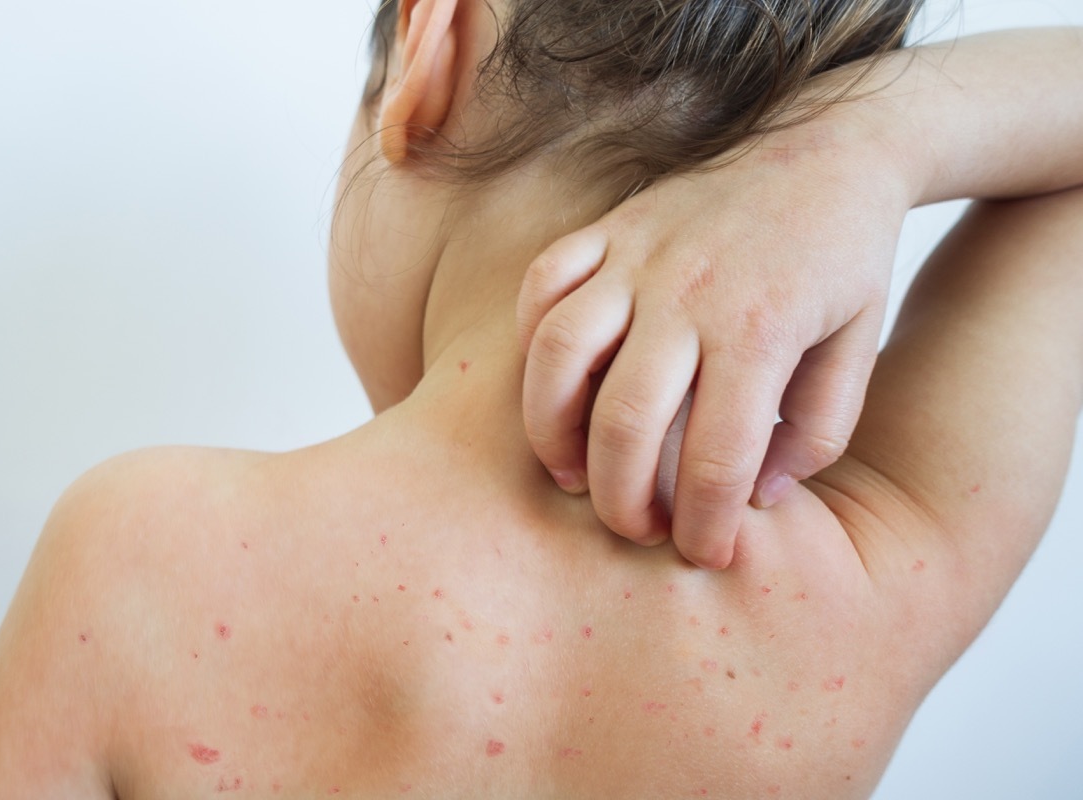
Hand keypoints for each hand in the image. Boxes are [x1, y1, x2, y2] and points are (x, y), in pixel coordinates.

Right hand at [518, 117, 908, 567]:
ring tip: (571, 476)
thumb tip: (761, 497)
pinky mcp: (610, 228)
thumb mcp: (860, 348)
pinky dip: (530, 341)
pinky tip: (548, 388)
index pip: (717, 457)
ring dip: (553, 431)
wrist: (832, 146)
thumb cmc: (846, 258)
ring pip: (561, 352)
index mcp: (761, 329)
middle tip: (636, 531)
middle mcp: (689, 291)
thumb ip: (818, 431)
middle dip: (623, 499)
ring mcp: (639, 254)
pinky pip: (544, 283)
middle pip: (626, 419)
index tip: (705, 553)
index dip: (705, 524)